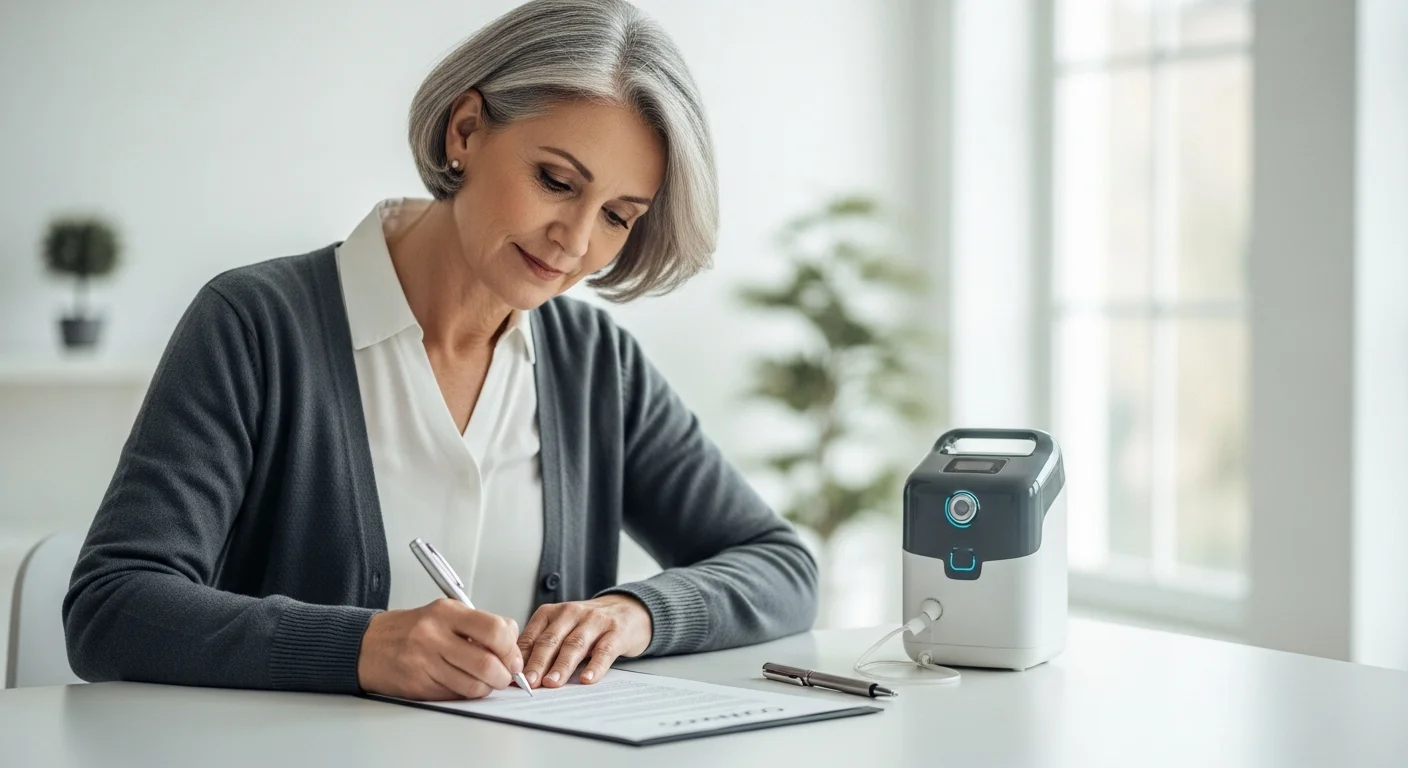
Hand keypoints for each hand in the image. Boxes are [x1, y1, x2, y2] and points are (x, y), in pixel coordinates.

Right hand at [357, 598, 523, 700]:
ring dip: (487, 688)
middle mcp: (435, 635)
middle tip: (506, 676)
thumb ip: (479, 625)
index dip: (511, 649)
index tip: (514, 658)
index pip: (495, 630)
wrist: (368, 645)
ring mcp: (424, 661)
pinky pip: (454, 695)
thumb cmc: (411, 629)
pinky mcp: (418, 684)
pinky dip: (466, 694)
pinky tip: (463, 685)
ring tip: (486, 682)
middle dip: (504, 675)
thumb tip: (512, 643)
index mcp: (447, 612)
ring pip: (473, 685)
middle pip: (487, 662)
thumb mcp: (445, 613)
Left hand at [517, 594, 652, 688]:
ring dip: (561, 665)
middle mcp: (571, 613)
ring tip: (552, 683)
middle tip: (529, 682)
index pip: (532, 637)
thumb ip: (542, 646)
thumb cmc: (588, 625)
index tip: (513, 678)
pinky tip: (587, 679)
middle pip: (551, 640)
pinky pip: (604, 650)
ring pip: (574, 644)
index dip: (521, 658)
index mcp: (551, 613)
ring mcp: (594, 621)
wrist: (627, 609)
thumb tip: (519, 676)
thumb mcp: (561, 628)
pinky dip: (595, 666)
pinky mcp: (616, 632)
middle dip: (538, 663)